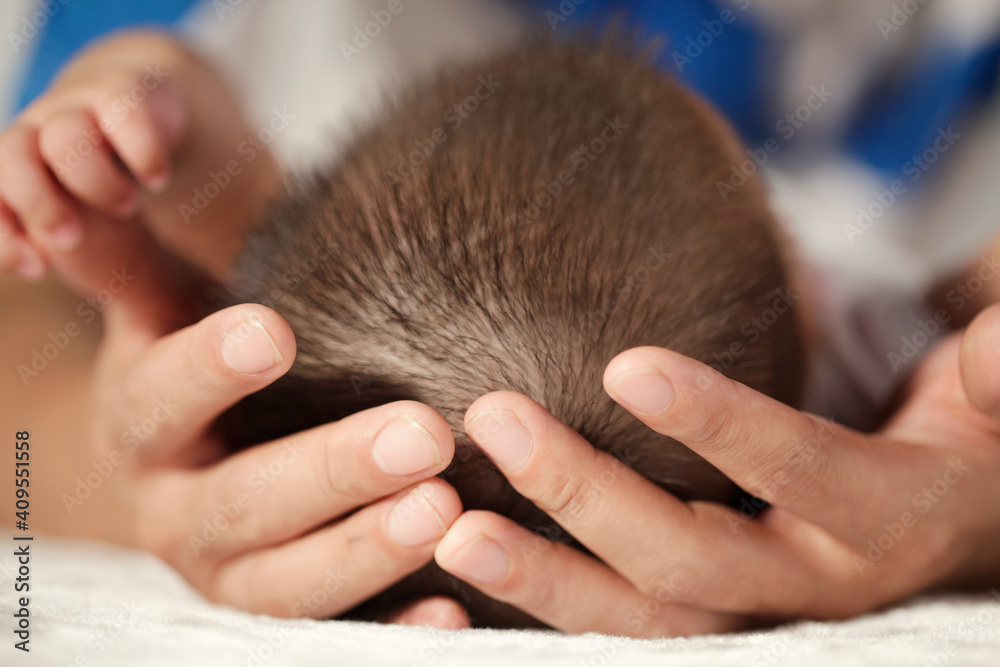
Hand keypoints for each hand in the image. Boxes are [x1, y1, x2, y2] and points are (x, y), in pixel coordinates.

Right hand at [0, 31, 467, 623]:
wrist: (205, 458)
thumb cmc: (200, 367)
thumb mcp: (160, 312)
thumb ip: (125, 260)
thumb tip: (58, 173)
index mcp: (143, 429)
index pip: (162, 398)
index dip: (209, 367)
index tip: (277, 330)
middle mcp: (176, 515)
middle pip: (244, 501)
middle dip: (331, 470)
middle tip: (426, 434)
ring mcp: (231, 578)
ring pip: (289, 583)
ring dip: (368, 551)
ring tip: (448, 510)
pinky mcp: (287, 615)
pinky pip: (338, 637)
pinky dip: (392, 630)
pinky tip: (454, 613)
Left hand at [0, 36, 184, 281]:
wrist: (132, 100)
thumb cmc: (96, 173)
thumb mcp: (75, 215)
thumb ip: (63, 249)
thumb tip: (48, 270)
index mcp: (14, 169)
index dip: (2, 236)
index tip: (35, 269)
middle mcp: (37, 135)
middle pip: (13, 158)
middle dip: (40, 205)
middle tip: (72, 239)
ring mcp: (78, 111)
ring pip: (67, 139)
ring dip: (95, 182)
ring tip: (125, 206)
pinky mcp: (122, 94)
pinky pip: (126, 117)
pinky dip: (144, 154)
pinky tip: (157, 179)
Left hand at [434, 308, 999, 636]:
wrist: (951, 534)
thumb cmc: (962, 450)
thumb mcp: (993, 410)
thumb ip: (997, 373)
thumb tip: (995, 342)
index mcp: (886, 521)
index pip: (799, 470)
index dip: (720, 423)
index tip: (625, 363)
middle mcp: (813, 589)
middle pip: (690, 560)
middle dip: (588, 495)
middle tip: (494, 420)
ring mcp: (755, 619)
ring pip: (644, 622)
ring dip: (544, 580)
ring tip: (452, 530)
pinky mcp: (711, 624)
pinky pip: (623, 634)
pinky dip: (547, 614)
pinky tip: (467, 583)